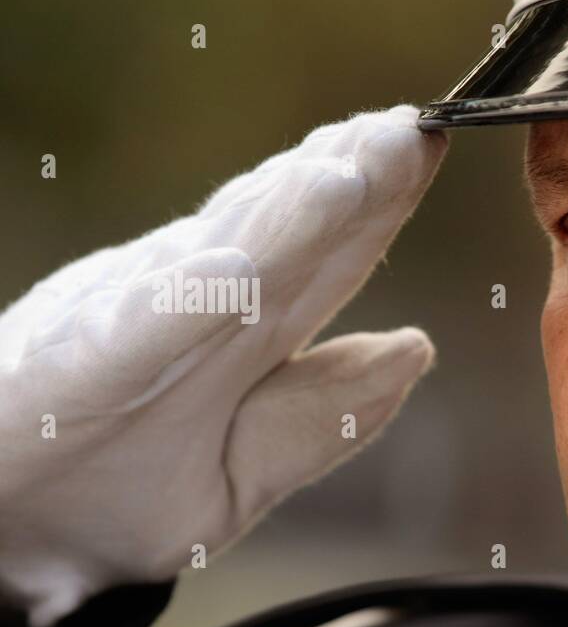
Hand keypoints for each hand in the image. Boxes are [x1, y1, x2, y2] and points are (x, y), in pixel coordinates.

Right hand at [0, 105, 447, 626]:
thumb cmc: (110, 498)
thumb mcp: (239, 477)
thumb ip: (323, 419)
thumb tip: (419, 346)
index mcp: (238, 335)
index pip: (324, 258)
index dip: (381, 203)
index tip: (433, 145)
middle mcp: (187, 313)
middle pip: (282, 240)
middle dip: (349, 180)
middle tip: (408, 127)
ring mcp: (129, 330)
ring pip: (216, 261)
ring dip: (284, 215)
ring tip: (348, 166)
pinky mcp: (74, 374)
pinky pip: (141, 335)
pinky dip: (190, 299)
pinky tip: (237, 267)